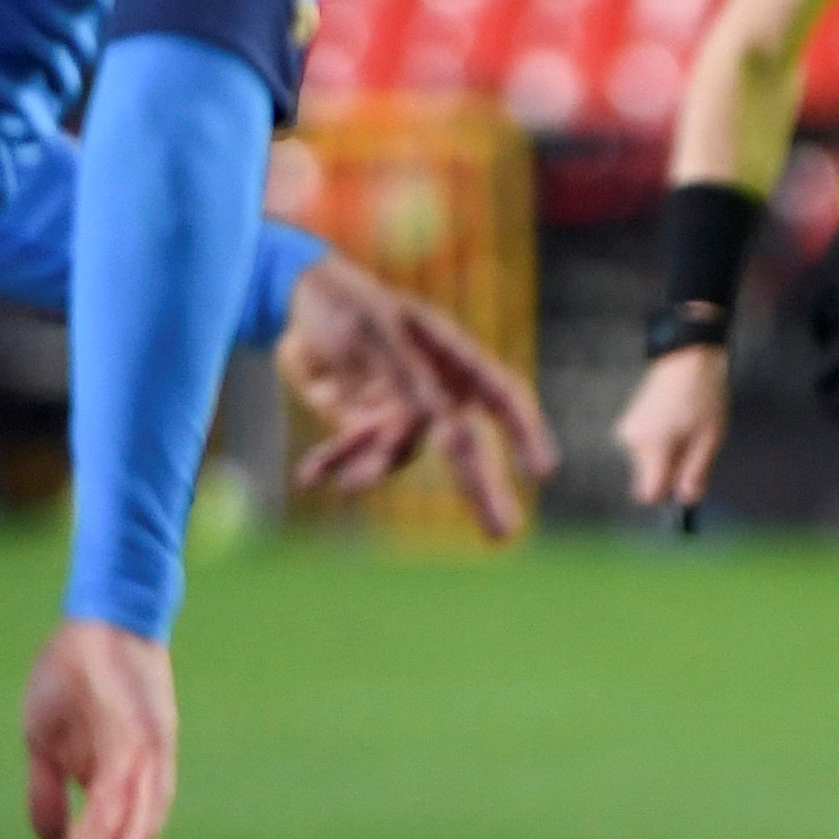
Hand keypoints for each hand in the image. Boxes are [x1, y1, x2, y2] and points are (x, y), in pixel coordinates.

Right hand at [19, 618, 175, 838]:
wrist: (95, 623)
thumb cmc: (70, 679)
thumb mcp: (45, 744)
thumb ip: (48, 792)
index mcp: (105, 781)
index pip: (88, 838)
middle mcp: (133, 778)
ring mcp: (146, 760)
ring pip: (124, 823)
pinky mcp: (154, 738)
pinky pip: (152, 789)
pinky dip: (143, 824)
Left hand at [274, 256, 558, 538]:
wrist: (295, 304)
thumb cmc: (347, 306)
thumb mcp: (377, 334)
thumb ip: (410, 378)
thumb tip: (446, 425)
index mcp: (455, 356)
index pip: (503, 396)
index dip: (527, 433)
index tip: (543, 472)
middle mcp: (439, 389)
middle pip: (468, 444)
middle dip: (483, 488)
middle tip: (502, 534)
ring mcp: (404, 411)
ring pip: (397, 454)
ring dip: (373, 468)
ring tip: (348, 485)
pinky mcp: (366, 426)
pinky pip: (356, 455)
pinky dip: (334, 464)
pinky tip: (310, 477)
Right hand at [615, 342, 732, 509]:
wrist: (688, 357)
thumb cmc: (703, 396)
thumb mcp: (709, 439)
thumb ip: (696, 473)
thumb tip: (687, 501)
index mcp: (651, 447)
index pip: (647, 494)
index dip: (668, 495)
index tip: (686, 485)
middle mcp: (631, 441)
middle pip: (648, 478)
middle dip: (671, 472)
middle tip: (695, 447)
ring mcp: (627, 429)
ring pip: (648, 463)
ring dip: (669, 456)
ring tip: (688, 429)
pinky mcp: (629, 421)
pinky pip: (645, 447)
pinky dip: (662, 443)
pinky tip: (678, 422)